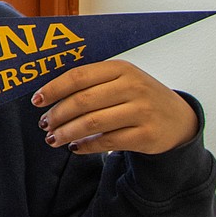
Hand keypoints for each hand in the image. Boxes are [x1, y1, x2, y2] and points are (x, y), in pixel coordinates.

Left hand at [32, 59, 197, 154]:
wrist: (179, 119)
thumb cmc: (139, 97)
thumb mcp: (121, 80)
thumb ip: (91, 83)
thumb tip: (49, 95)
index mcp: (121, 68)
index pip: (79, 76)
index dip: (54, 89)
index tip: (36, 100)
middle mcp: (133, 87)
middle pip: (82, 101)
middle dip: (57, 114)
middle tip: (44, 124)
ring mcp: (141, 111)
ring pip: (92, 123)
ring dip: (67, 133)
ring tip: (53, 138)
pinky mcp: (146, 135)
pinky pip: (107, 142)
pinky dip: (86, 146)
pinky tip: (74, 147)